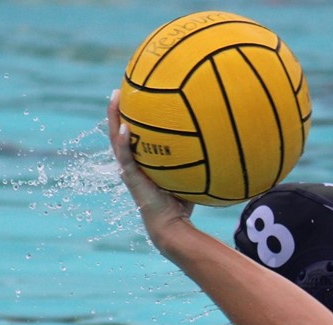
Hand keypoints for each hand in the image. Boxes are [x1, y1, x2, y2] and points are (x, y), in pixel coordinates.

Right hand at [107, 89, 194, 248]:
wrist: (172, 225)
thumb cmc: (183, 203)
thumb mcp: (190, 174)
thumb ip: (196, 158)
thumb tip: (219, 139)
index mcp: (141, 162)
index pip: (133, 135)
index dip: (130, 117)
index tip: (132, 96)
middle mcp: (132, 164)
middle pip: (119, 132)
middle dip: (116, 111)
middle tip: (117, 90)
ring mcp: (129, 170)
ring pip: (116, 139)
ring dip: (113, 118)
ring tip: (114, 98)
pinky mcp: (131, 178)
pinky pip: (126, 156)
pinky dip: (124, 143)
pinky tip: (126, 128)